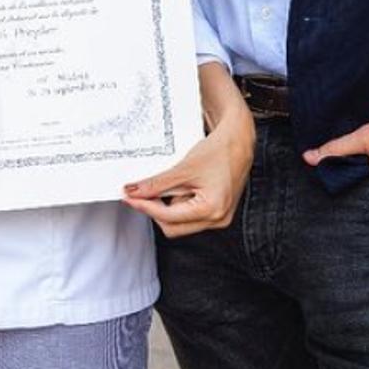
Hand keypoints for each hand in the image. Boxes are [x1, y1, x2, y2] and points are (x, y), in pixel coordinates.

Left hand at [123, 63, 254, 236]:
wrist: (239, 141)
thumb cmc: (218, 151)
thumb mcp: (184, 168)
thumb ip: (158, 183)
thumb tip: (134, 191)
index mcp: (212, 210)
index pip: (168, 217)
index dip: (145, 207)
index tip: (129, 197)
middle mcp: (218, 220)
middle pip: (174, 227)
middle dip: (155, 211)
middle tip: (140, 192)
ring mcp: (219, 217)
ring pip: (181, 222)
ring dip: (166, 207)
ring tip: (162, 185)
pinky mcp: (217, 210)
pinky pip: (191, 214)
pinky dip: (178, 203)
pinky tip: (175, 187)